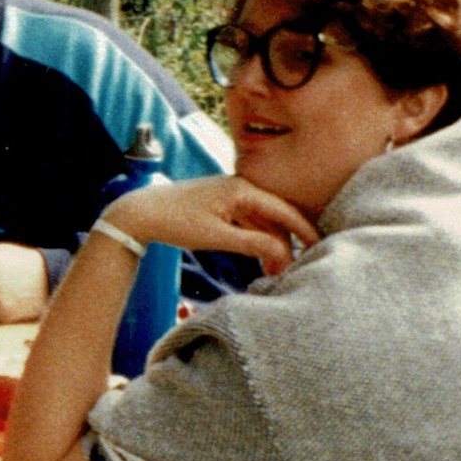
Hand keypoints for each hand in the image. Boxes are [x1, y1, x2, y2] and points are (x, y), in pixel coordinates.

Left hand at [103, 176, 319, 276]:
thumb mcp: (217, 236)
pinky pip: (247, 222)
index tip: (318, 245)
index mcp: (243, 190)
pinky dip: (255, 240)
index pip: (283, 210)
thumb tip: (282, 253)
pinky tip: (260, 259)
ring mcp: (231, 196)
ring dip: (270, 244)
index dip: (303, 229)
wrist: (142, 213)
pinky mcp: (222, 206)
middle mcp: (241, 188)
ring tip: (274, 272)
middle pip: (275, 216)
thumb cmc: (176, 221)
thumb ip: (251, 243)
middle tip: (294, 268)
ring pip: (261, 221)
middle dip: (287, 242)